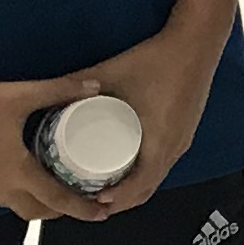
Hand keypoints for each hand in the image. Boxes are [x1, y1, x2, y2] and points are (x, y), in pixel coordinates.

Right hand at [0, 70, 116, 223]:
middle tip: (76, 201)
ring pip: (9, 206)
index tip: (102, 214)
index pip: (58, 200)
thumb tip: (95, 87)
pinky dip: (2, 194)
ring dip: (29, 202)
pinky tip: (5, 179)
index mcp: (17, 172)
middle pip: (36, 211)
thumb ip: (60, 91)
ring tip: (43, 188)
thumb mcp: (20, 95)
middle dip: (58, 210)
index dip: (83, 209)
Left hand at [81, 27, 221, 215]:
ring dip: (133, 188)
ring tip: (105, 187)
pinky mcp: (184, 131)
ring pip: (156, 177)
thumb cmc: (156, 60)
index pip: (139, 187)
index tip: (92, 202)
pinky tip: (128, 166)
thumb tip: (47, 95)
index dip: (116, 200)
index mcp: (159, 142)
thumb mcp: (111, 73)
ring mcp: (182, 141)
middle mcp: (175, 148)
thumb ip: (77, 83)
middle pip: (148, 188)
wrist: (196, 42)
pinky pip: (163, 163)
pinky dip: (145, 173)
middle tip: (91, 201)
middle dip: (121, 200)